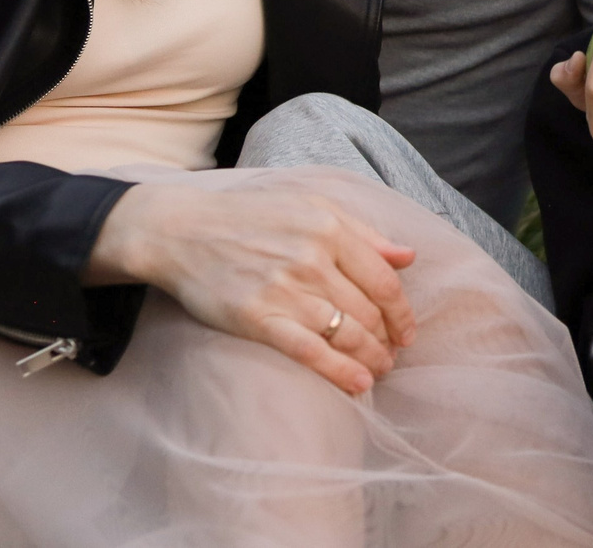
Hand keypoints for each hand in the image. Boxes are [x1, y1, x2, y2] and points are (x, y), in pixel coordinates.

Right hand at [86, 173, 418, 394]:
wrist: (183, 231)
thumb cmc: (252, 218)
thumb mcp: (312, 208)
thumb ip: (363, 232)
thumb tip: (409, 256)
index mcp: (329, 229)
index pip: (384, 281)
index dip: (402, 313)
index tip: (407, 332)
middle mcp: (311, 259)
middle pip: (368, 311)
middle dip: (387, 340)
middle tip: (392, 356)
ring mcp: (284, 290)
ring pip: (345, 333)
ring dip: (370, 358)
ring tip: (379, 370)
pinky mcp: (257, 318)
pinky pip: (309, 351)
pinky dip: (339, 371)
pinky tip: (358, 384)